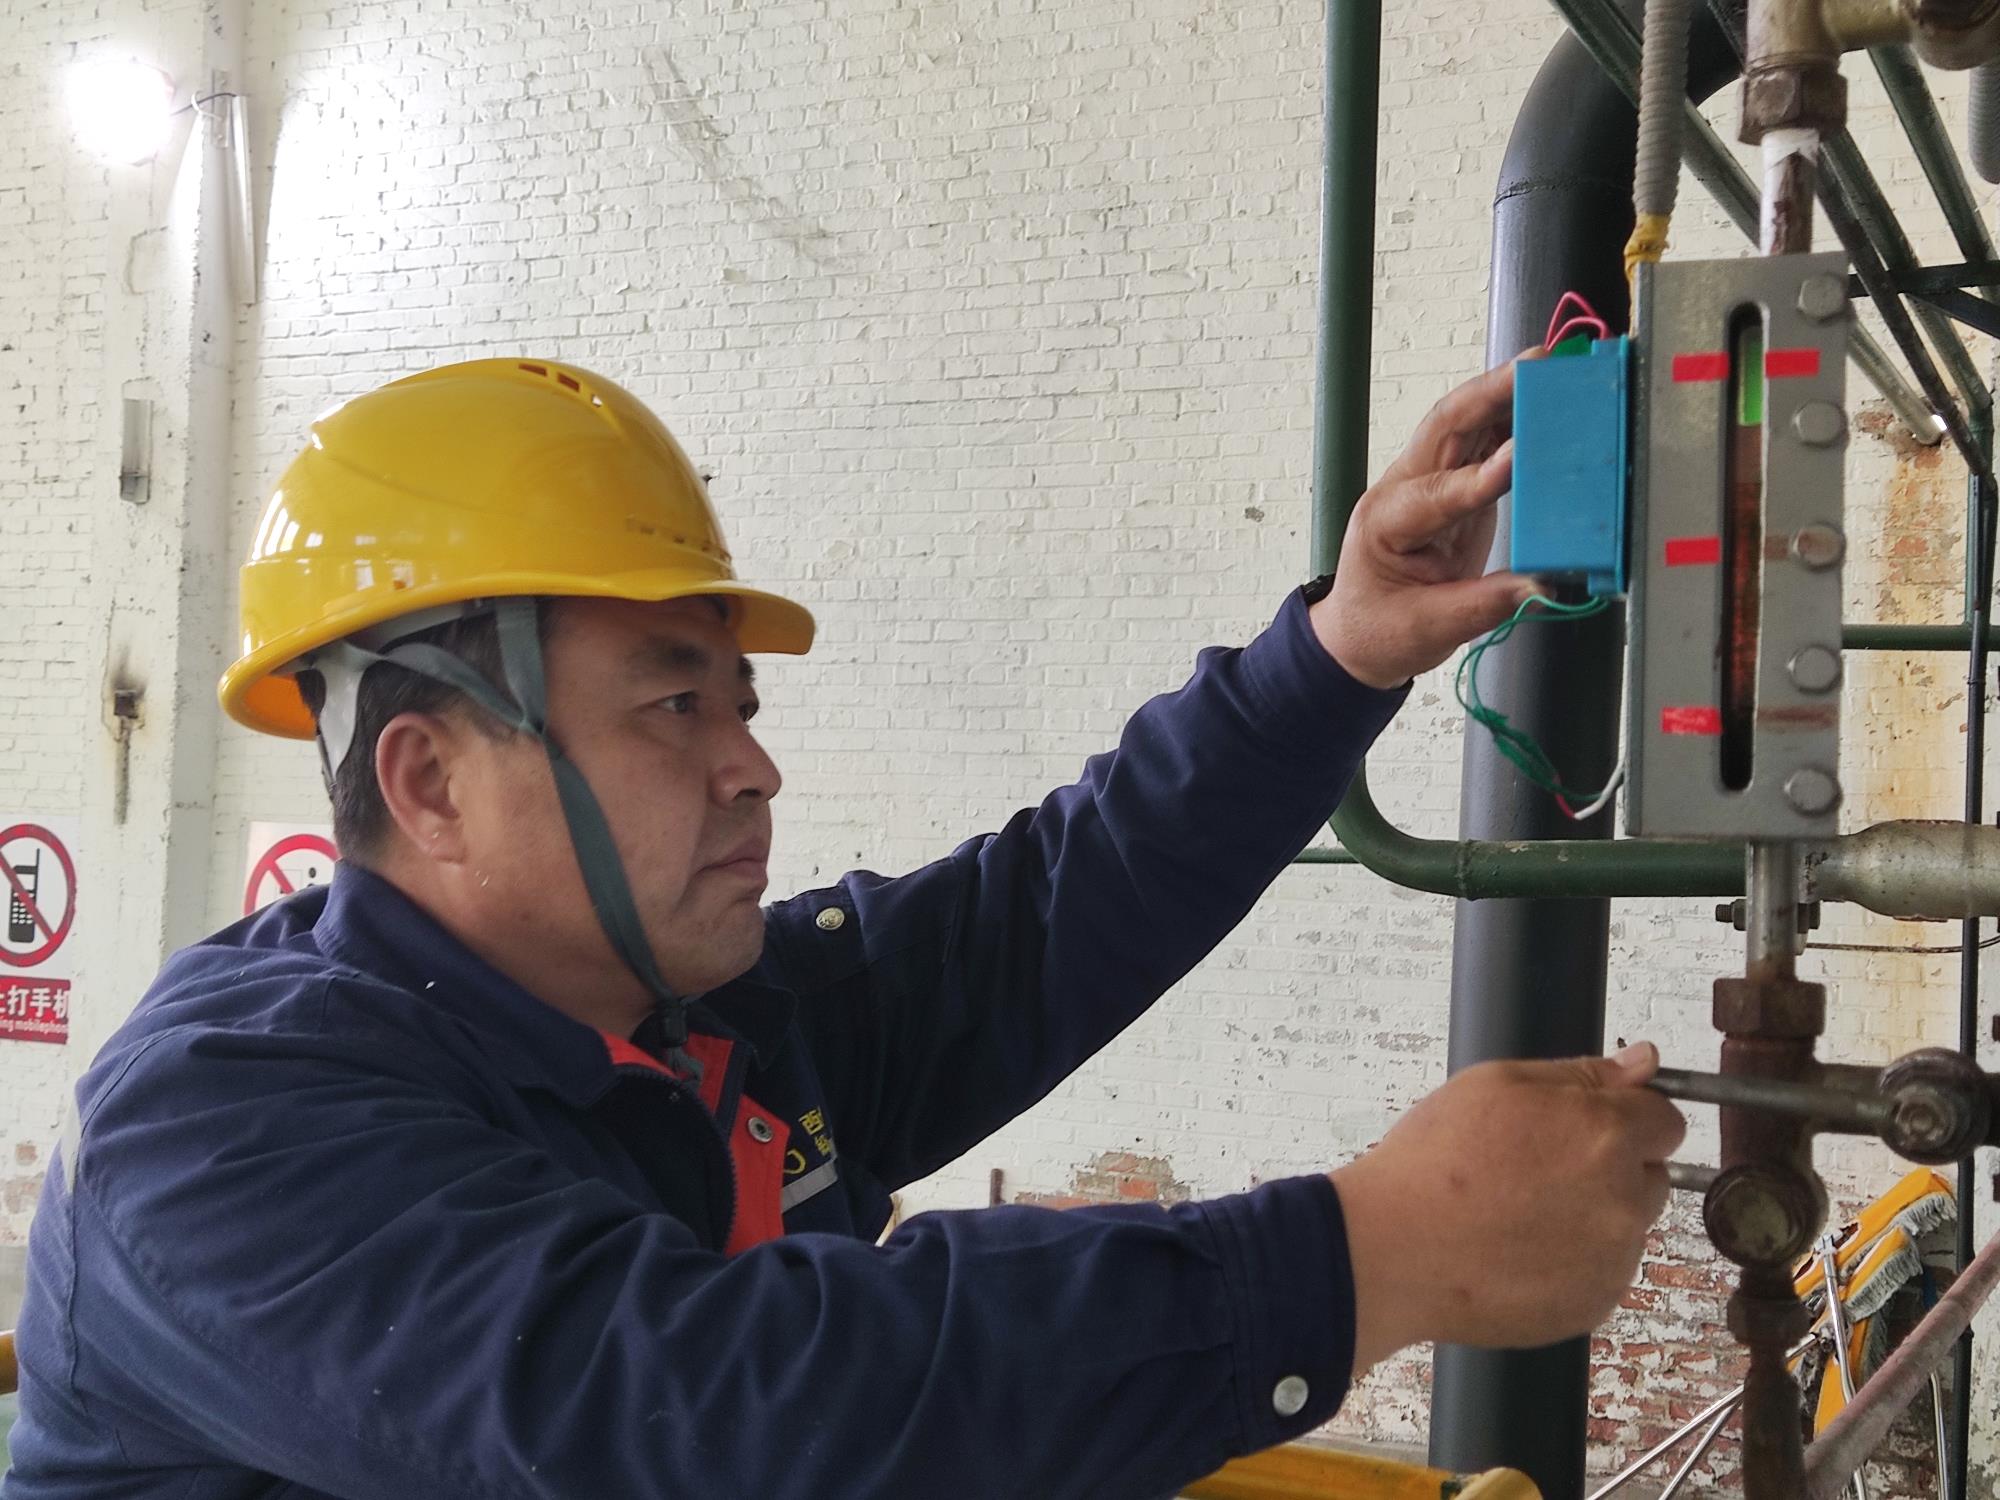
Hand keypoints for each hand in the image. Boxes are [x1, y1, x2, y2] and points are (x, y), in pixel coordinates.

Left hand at [1310, 356, 1543, 689]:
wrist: (1360, 638)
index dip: (1479, 477)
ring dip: (1505, 394)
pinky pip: (1484, 443)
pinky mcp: (1455, 488)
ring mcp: (1428, 483)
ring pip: (1465, 424)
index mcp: (1385, 523)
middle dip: (1490, 393)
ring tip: (1550, 368)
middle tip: (1537, 366)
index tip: (1518, 457)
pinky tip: (1545, 401)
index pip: (1435, 494)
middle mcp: (1403, 490)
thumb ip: (1486, 605)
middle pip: (1446, 427)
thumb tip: (1544, 584)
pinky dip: (1514, 419)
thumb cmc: (1381, 632)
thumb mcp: (1428, 629)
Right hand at [1329, 1042, 1683, 1373]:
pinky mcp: (1593, 1305)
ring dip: (1591, 1218)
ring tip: (1518, 1214)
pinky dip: (1572, 1263)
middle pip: (1650, 1177)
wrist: (1393, 1249)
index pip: (1666, 1120)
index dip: (1627, 1119)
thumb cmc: (1433, 1162)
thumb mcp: (1496, 1084)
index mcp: (1604, 1134)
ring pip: (1624, 1227)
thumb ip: (1582, 1073)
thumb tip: (1644, 1061)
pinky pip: (1601, 1274)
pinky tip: (1518, 1250)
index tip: (1592, 1128)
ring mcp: (1612, 1260)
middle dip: (1610, 1169)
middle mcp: (1621, 1200)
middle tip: (1539, 1171)